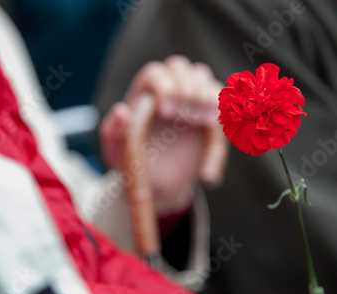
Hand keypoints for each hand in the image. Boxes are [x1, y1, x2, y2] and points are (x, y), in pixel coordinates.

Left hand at [100, 55, 222, 215]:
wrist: (157, 184)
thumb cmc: (132, 166)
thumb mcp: (116, 153)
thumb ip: (113, 132)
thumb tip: (121, 110)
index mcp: (141, 95)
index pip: (155, 73)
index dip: (164, 86)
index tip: (167, 113)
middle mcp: (165, 90)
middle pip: (181, 66)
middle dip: (187, 87)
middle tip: (187, 118)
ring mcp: (188, 98)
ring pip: (203, 76)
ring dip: (206, 95)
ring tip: (204, 122)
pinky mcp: (208, 112)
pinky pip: (222, 100)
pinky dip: (224, 114)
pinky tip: (215, 128)